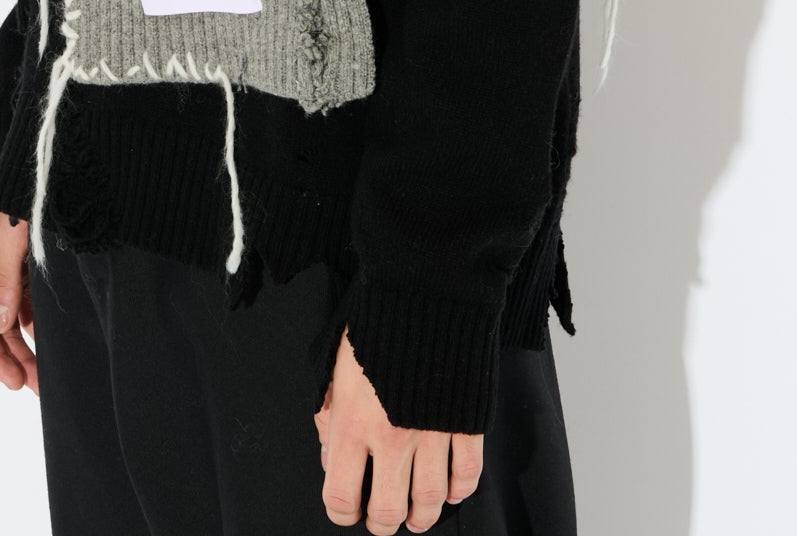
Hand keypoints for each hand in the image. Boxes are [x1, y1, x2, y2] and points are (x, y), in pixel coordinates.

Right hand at [0, 189, 39, 395]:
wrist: (31, 158)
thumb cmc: (15, 193)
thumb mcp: (7, 238)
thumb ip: (4, 281)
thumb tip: (1, 326)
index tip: (16, 382)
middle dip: (15, 358)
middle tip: (38, 386)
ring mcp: (9, 266)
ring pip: (14, 316)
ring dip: (28, 342)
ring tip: (48, 368)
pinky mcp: (27, 258)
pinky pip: (29, 297)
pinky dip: (37, 317)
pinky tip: (52, 333)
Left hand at [313, 328, 482, 531]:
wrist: (424, 284)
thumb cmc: (376, 320)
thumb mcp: (335, 365)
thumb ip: (329, 414)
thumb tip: (331, 455)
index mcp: (351, 423)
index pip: (340, 497)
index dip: (342, 513)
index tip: (347, 507)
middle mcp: (390, 436)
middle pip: (387, 512)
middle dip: (382, 524)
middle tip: (382, 518)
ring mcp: (432, 432)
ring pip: (429, 502)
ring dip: (422, 517)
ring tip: (416, 515)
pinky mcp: (466, 422)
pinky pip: (467, 476)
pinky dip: (458, 490)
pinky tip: (449, 488)